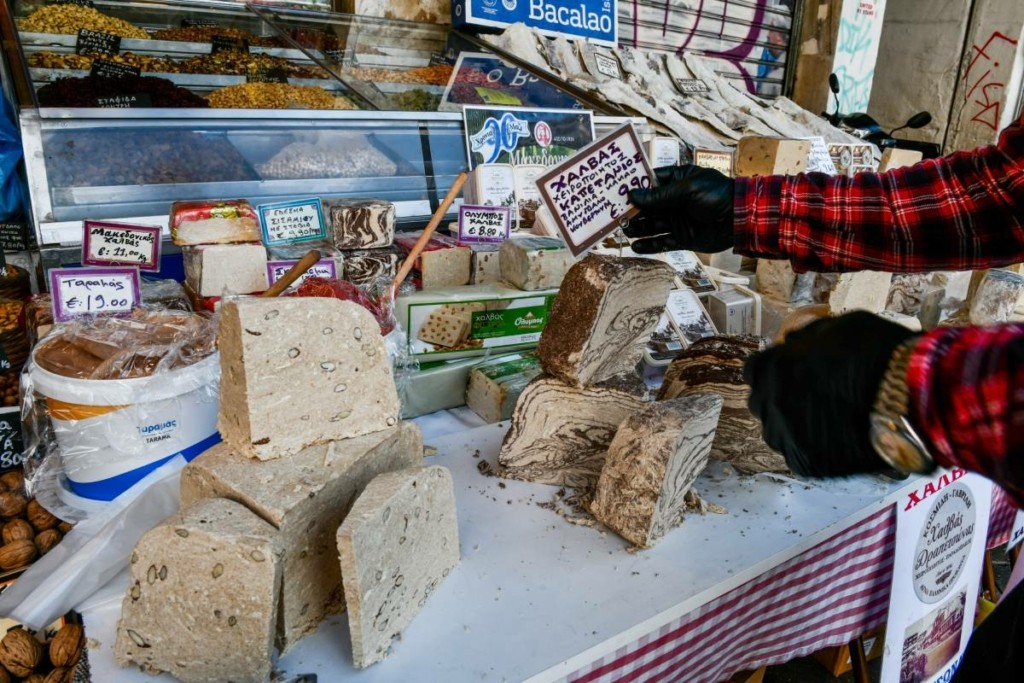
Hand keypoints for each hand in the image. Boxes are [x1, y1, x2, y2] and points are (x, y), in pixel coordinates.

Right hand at [625, 165, 734, 253]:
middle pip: (648, 207)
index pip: (650, 183)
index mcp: (677, 182)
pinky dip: (649, 245)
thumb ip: (659, 195)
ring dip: (638, 228)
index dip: (635, 188)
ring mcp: (678, 220)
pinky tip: (635, 247)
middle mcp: (675, 201)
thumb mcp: (687, 189)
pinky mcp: (683, 238)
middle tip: (616, 215)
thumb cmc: (716, 195)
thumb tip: (633, 195)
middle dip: (633, 211)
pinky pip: (662, 242)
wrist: (739, 219)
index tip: (618, 192)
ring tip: (623, 230)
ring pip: (652, 225)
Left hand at [742, 312, 916, 476]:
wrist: (910, 398)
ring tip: (826, 421)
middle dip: (780, 398)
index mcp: (773, 368)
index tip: (791, 373)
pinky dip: (812, 449)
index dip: (774, 371)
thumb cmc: (877, 353)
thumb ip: (808, 338)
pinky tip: (835, 440)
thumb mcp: (840, 327)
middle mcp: (771, 404)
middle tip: (811, 397)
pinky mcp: (806, 464)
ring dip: (793, 425)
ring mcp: (787, 437)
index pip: (755, 371)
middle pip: (764, 403)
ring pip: (777, 433)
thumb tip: (792, 344)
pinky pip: (799, 456)